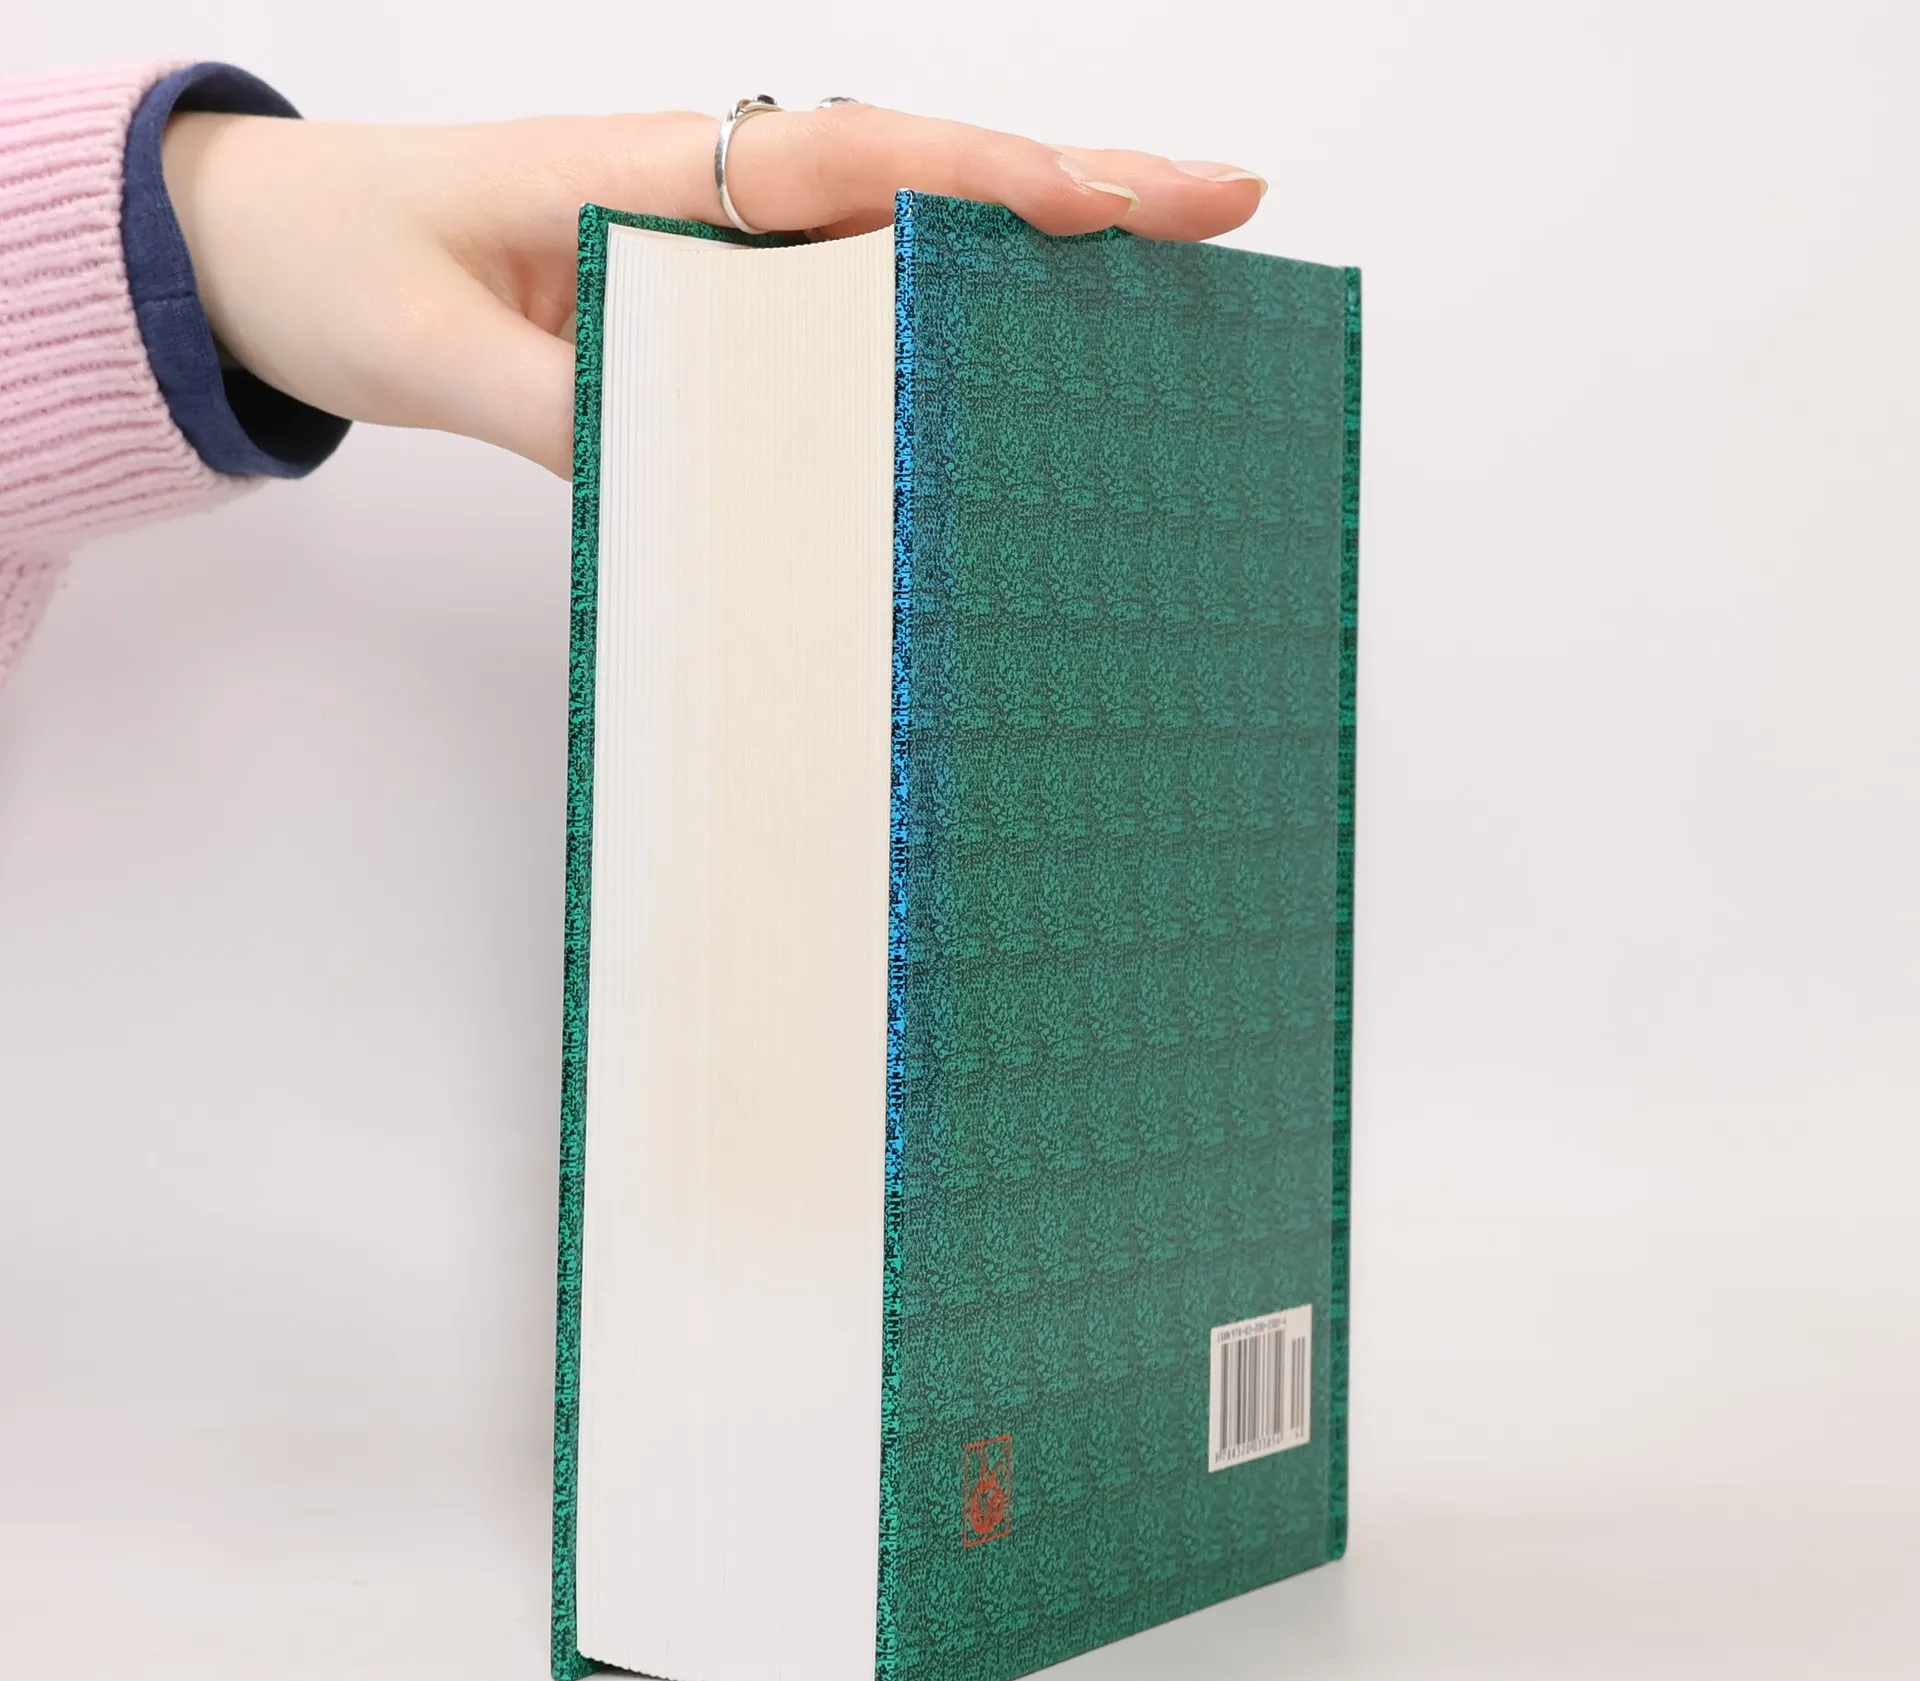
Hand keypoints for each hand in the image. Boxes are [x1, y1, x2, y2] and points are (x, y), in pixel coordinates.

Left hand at [160, 105, 1266, 477]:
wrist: (280, 250)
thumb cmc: (346, 264)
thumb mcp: (435, 348)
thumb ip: (561, 401)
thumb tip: (694, 460)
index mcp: (652, 169)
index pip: (851, 160)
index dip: (987, 177)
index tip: (1110, 197)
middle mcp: (711, 189)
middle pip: (923, 176)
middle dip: (1073, 190)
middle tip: (1221, 210)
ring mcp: (721, 236)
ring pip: (903, 231)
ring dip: (1030, 252)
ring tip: (1163, 283)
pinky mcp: (713, 289)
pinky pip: (847, 289)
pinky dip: (942, 310)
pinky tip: (1006, 354)